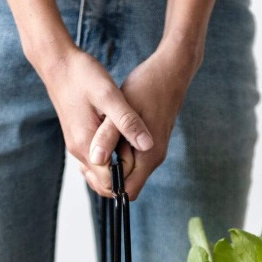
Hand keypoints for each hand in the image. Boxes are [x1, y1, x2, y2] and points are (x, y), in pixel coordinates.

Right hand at [32, 46, 154, 197]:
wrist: (57, 63)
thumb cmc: (83, 76)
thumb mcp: (110, 95)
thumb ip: (127, 122)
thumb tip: (147, 145)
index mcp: (86, 145)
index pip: (108, 183)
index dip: (128, 177)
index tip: (143, 160)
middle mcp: (79, 150)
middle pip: (102, 183)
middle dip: (123, 177)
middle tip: (141, 156)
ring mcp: (77, 145)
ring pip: (98, 172)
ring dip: (117, 168)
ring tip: (133, 148)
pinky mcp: (78, 137)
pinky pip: (95, 159)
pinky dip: (110, 158)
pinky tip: (122, 141)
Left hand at [88, 42, 201, 199]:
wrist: (171, 70)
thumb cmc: (147, 86)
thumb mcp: (122, 108)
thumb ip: (108, 136)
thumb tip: (96, 159)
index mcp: (148, 156)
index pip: (126, 191)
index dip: (106, 184)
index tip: (91, 164)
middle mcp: (153, 158)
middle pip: (125, 184)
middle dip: (105, 173)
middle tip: (90, 150)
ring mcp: (152, 151)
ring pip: (126, 170)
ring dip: (110, 161)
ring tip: (97, 140)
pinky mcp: (148, 142)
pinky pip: (129, 157)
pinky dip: (115, 151)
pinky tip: (106, 133)